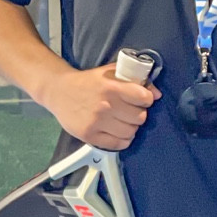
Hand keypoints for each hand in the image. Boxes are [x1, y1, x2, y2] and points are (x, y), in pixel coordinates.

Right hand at [40, 63, 159, 150]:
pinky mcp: (90, 136)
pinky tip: (118, 132)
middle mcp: (105, 106)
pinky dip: (123, 140)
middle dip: (138, 114)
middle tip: (130, 111)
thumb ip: (134, 80)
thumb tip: (156, 94)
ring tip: (123, 121)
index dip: (146, 99)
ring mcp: (97, 122)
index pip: (143, 98)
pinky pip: (118, 144)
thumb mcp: (110, 72)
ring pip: (131, 132)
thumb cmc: (88, 82)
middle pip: (140, 117)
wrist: (59, 91)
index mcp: (111, 87)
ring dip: (131, 127)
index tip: (142, 99)